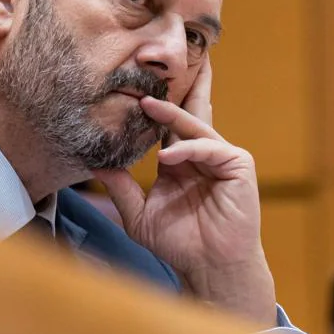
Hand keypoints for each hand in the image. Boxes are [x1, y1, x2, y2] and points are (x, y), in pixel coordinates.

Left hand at [93, 56, 276, 324]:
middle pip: (188, 112)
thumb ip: (121, 188)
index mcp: (181, 160)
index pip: (167, 126)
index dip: (151, 108)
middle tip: (154, 65)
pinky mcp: (238, 165)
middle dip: (174, 88)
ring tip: (148, 105)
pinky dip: (189, 151)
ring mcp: (222, 156)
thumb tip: (95, 164)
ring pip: (196, 126)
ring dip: (172, 114)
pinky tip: (167, 159)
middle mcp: (202, 153)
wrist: (209, 267)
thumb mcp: (140, 215)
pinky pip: (211, 148)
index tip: (130, 88)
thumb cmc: (180, 244)